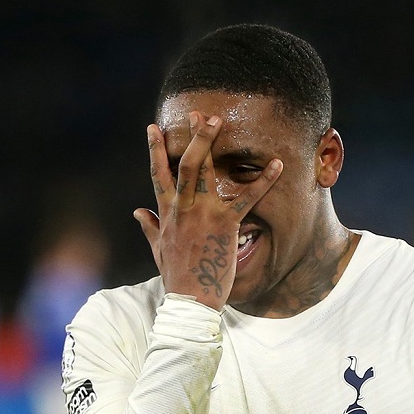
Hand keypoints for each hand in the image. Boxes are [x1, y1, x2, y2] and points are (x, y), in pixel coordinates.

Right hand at [133, 112, 282, 310]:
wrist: (191, 299)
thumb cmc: (176, 275)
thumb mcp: (157, 249)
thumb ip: (149, 226)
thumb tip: (136, 211)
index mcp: (167, 212)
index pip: (158, 174)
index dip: (155, 149)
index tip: (153, 127)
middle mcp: (183, 207)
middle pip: (184, 164)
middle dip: (191, 137)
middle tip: (199, 114)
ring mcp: (203, 213)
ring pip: (205, 171)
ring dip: (211, 144)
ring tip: (219, 121)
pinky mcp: (226, 223)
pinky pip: (247, 197)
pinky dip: (264, 180)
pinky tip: (277, 164)